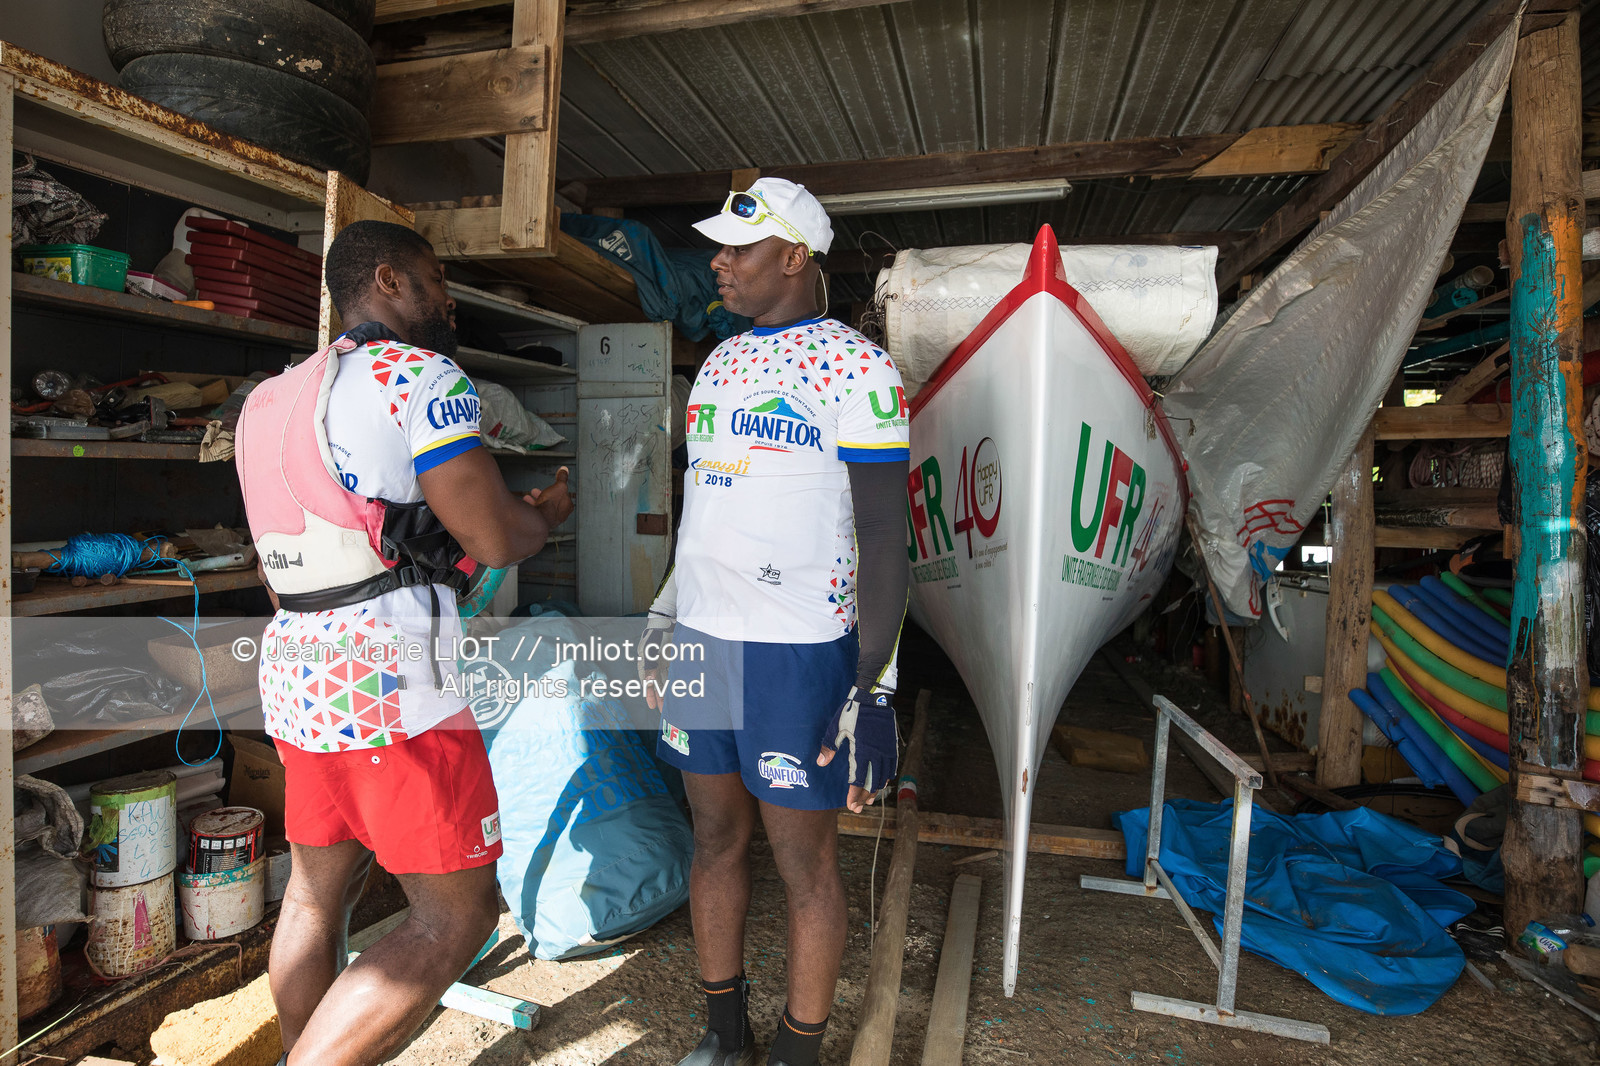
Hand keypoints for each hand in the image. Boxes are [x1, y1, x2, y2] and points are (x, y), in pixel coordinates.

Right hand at [524, 466, 572, 526]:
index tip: (552, 486)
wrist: (538, 519)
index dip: (558, 490)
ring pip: (543, 508)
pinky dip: (531, 506)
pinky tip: (525, 501)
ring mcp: (549, 520)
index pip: (565, 497)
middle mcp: (559, 515)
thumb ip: (562, 478)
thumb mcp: (559, 486)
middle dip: (545, 494)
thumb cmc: (551, 504)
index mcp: (567, 507)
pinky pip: (535, 512)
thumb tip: (565, 470)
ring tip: (530, 494)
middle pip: (552, 502)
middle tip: (538, 490)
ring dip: (536, 500)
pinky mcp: (539, 522)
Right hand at [638, 616, 672, 710]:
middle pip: (656, 684)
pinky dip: (675, 683)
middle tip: (662, 710)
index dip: (649, 694)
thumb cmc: (655, 633)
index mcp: (645, 662)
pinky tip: (678, 692)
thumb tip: (648, 682)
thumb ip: (649, 665)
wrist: (666, 621)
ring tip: (670, 705)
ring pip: (665, 681)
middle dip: (659, 697)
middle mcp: (654, 664)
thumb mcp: (650, 649)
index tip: (652, 705)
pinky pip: (673, 674)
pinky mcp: (672, 659)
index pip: (647, 681)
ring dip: (667, 693)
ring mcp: (663, 662)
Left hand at [818, 685, 898, 813]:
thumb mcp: (836, 727)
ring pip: (882, 777)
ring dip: (875, 790)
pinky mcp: (892, 746)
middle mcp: (876, 753)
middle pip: (871, 782)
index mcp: (862, 750)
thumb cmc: (852, 711)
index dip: (854, 794)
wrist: (874, 697)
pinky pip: (891, 767)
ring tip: (869, 801)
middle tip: (857, 809)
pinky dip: (886, 778)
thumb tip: (821, 763)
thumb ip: (829, 746)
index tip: (850, 806)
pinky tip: (882, 784)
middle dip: (864, 797)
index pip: (858, 779)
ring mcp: (886, 750)